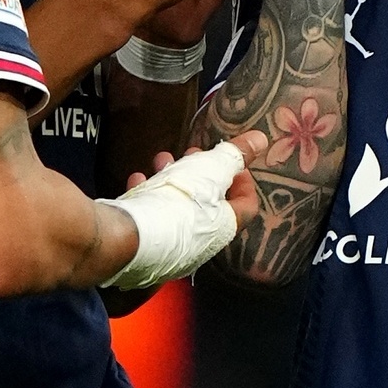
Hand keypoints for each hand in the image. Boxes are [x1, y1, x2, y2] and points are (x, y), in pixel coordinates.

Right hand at [100, 138, 260, 287]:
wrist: (126, 236)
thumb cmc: (176, 203)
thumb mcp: (210, 170)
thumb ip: (235, 155)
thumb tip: (261, 140)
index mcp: (224, 228)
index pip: (247, 205)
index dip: (244, 180)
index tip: (233, 162)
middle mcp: (201, 244)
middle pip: (209, 205)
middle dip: (203, 174)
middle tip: (195, 154)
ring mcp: (170, 247)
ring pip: (177, 208)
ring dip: (172, 179)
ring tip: (163, 160)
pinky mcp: (143, 246)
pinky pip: (149, 217)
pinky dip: (146, 195)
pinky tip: (138, 180)